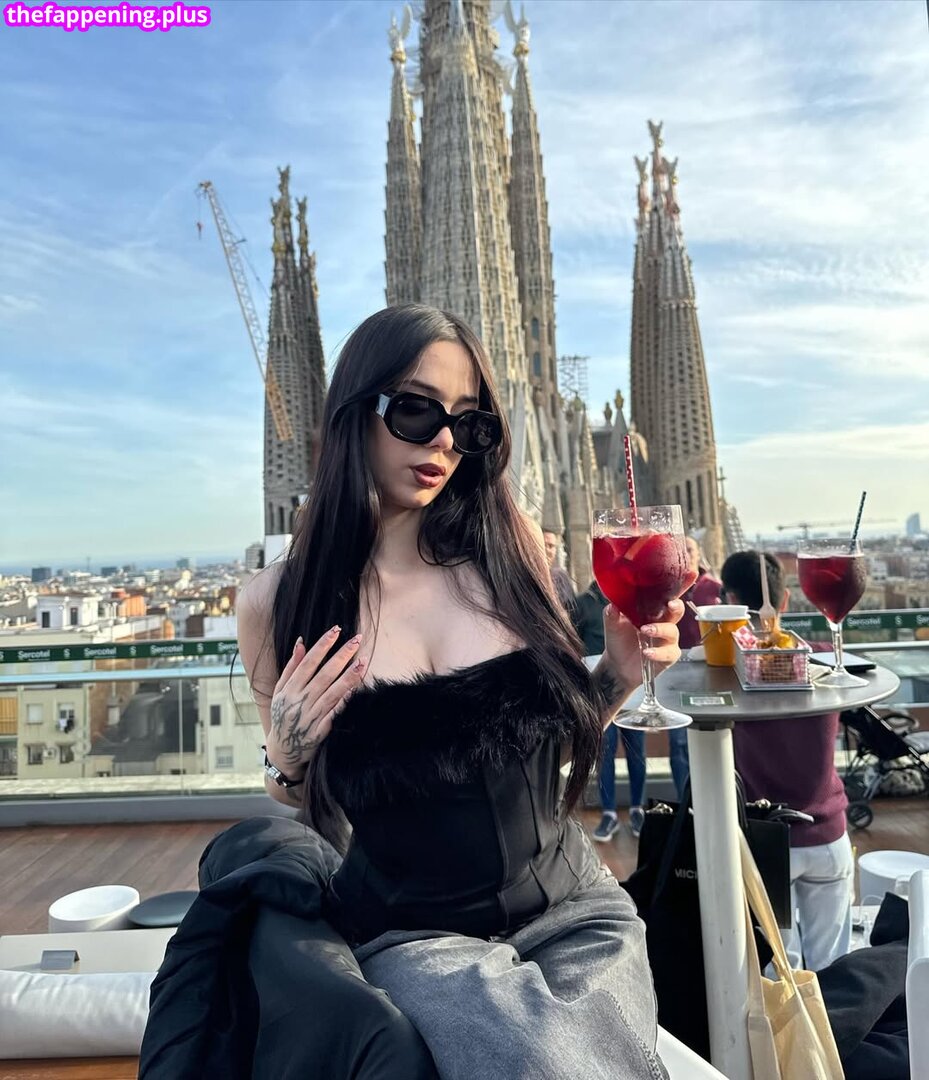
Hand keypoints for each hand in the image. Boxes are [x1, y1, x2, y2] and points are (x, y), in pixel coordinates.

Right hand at [266, 626, 365, 772]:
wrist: (282, 752)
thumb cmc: (283, 715)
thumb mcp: (280, 691)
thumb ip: (291, 668)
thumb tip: (301, 642)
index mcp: (290, 689)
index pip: (308, 663)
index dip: (323, 645)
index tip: (336, 630)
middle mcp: (300, 702)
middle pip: (324, 675)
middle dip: (341, 655)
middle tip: (358, 639)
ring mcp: (310, 717)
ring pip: (332, 693)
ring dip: (348, 677)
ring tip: (363, 662)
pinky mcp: (320, 732)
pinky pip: (334, 715)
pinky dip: (343, 703)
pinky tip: (355, 691)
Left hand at [602, 591, 690, 690]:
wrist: (617, 664)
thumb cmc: (619, 639)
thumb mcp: (612, 624)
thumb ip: (612, 614)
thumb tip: (612, 605)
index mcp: (653, 609)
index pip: (669, 594)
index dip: (682, 584)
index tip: (691, 573)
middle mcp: (664, 622)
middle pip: (677, 610)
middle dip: (676, 606)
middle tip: (670, 604)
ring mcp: (667, 639)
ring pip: (672, 631)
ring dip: (660, 629)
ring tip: (645, 630)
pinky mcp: (668, 655)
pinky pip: (668, 652)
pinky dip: (658, 652)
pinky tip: (647, 652)